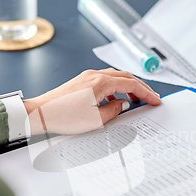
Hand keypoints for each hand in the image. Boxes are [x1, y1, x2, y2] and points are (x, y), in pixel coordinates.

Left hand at [23, 69, 161, 134]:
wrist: (40, 113)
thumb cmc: (63, 117)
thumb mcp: (96, 120)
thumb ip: (114, 111)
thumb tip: (122, 104)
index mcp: (101, 83)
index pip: (132, 84)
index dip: (147, 93)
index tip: (156, 100)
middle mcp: (95, 75)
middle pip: (125, 76)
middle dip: (140, 87)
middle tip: (150, 98)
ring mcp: (86, 76)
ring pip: (114, 76)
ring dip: (127, 86)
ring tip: (134, 99)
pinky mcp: (80, 81)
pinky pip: (103, 80)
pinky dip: (114, 87)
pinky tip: (113, 99)